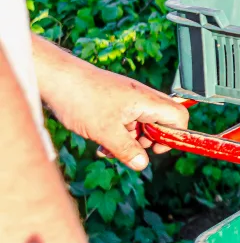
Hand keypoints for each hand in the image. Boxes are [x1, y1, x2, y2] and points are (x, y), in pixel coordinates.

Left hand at [32, 36, 189, 170]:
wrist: (58, 78)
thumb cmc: (82, 99)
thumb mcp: (105, 131)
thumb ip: (127, 149)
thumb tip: (143, 164)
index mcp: (147, 101)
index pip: (178, 117)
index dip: (174, 136)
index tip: (156, 149)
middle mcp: (142, 98)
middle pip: (161, 122)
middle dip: (148, 141)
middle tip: (131, 151)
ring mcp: (129, 99)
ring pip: (141, 124)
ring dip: (130, 140)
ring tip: (110, 150)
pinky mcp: (115, 102)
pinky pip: (126, 121)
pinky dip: (118, 134)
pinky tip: (102, 144)